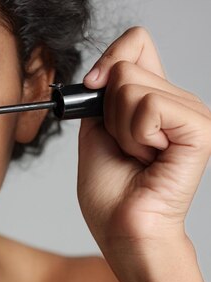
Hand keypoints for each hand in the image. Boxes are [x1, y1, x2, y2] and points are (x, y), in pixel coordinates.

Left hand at [78, 27, 210, 246]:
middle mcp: (178, 101)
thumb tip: (107, 66)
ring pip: (132, 86)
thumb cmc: (110, 190)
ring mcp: (192, 113)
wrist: (122, 227)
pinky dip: (134, 134)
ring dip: (120, 127)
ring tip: (136, 154)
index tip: (93, 87)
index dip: (108, 59)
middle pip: (125, 65)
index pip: (136, 43)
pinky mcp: (200, 129)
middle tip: (123, 144)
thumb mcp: (96, 130)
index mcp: (154, 99)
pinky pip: (149, 106)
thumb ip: (102, 94)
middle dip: (107, 110)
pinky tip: (149, 157)